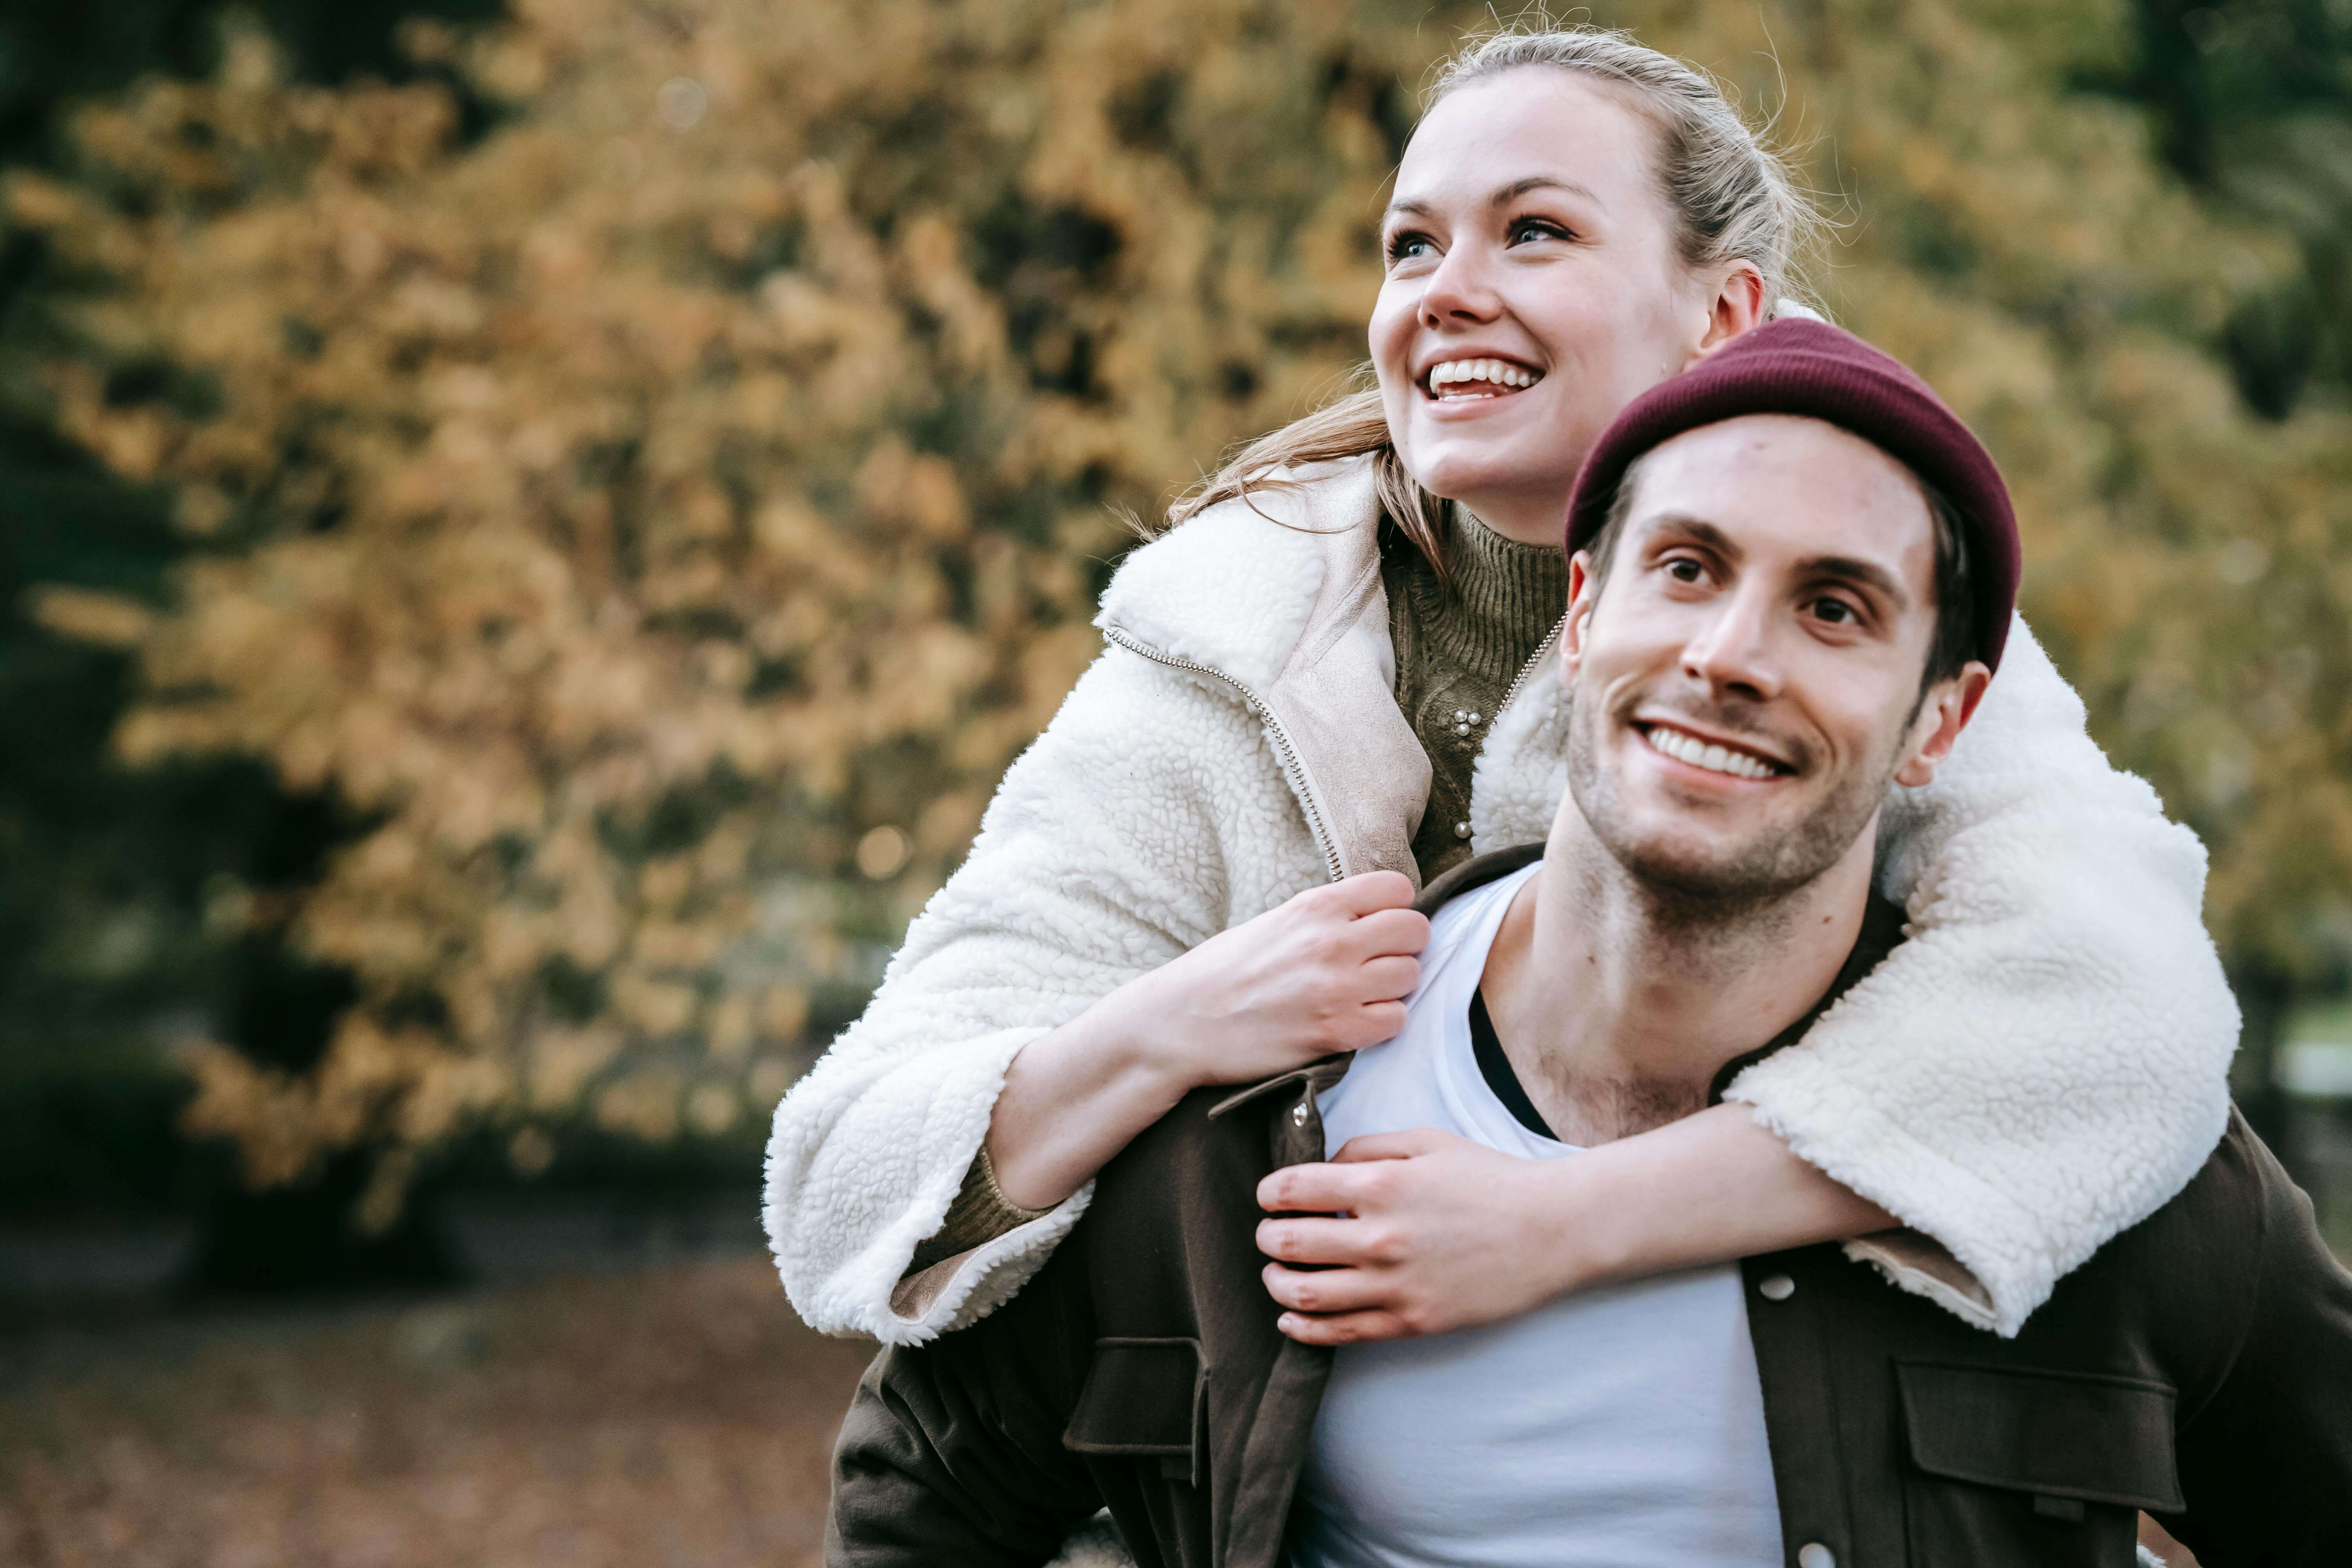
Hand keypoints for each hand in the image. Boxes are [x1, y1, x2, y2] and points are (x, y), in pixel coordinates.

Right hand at [984, 872, 1425, 1211]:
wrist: (1181, 1023)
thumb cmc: (1221, 973)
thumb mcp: (1273, 923)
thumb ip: (1324, 916)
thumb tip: (1372, 916)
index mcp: (1315, 906)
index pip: (1398, 888)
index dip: (1395, 908)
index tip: (1378, 926)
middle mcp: (1332, 941)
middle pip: (1415, 931)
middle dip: (1403, 948)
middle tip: (1377, 964)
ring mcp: (1337, 987)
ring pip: (1410, 976)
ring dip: (1393, 988)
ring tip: (1362, 995)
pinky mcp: (1335, 1032)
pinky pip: (1396, 1020)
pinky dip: (1382, 1023)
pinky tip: (1355, 1022)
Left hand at [1255, 1128, 1581, 1343]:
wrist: (1549, 1230)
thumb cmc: (1489, 1179)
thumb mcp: (1426, 1141)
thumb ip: (1365, 1147)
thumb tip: (1322, 1168)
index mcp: (1381, 1183)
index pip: (1292, 1190)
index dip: (1269, 1193)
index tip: (1268, 1197)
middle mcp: (1381, 1236)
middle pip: (1288, 1243)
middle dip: (1266, 1238)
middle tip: (1268, 1235)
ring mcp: (1395, 1284)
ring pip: (1304, 1293)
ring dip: (1276, 1283)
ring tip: (1276, 1274)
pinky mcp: (1411, 1322)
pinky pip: (1340, 1332)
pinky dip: (1302, 1328)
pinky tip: (1289, 1318)